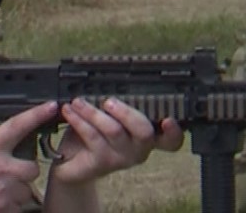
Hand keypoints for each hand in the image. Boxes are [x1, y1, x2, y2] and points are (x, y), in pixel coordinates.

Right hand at [0, 101, 49, 211]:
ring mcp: (3, 191)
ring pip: (25, 191)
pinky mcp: (4, 210)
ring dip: (14, 195)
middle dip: (22, 175)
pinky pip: (17, 209)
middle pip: (31, 168)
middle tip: (3, 180)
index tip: (51, 106)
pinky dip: (8, 210)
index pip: (15, 126)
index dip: (35, 115)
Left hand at [48, 99, 182, 187]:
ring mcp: (122, 158)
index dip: (175, 131)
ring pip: (113, 131)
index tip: (168, 120)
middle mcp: (140, 150)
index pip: (172, 140)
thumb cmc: (97, 138)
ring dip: (93, 112)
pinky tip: (70, 111)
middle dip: (127, 112)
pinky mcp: (101, 163)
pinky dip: (80, 120)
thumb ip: (122, 107)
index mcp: (150, 138)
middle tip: (108, 100)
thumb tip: (115, 80)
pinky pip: (92, 137)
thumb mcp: (114, 120)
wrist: (73, 166)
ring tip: (78, 101)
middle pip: (144, 131)